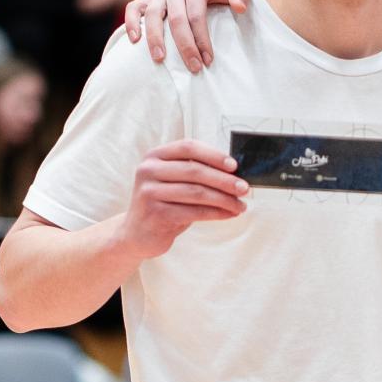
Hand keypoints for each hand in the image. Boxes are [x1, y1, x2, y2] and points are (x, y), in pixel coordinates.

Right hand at [121, 141, 247, 259]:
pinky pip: (194, 212)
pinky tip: (228, 214)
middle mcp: (149, 170)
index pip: (188, 147)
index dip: (214, 155)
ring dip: (224, 199)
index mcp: (155, 156)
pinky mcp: (156, 214)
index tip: (234, 166)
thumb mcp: (174, 182)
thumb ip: (195, 173)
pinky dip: (216, 213)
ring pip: (197, 193)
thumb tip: (234, 174)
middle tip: (244, 188)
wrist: (137, 234)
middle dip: (224, 180)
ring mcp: (150, 192)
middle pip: (195, 170)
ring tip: (240, 205)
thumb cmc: (163, 205)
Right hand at [126, 0, 249, 69]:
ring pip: (152, 14)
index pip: (196, 16)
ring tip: (159, 60)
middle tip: (193, 68)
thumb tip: (240, 8)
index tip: (208, 60)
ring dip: (154, 38)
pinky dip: (130, 22)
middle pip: (176, 19)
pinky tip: (134, 40)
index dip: (201, 39)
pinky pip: (134, 7)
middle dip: (184, 46)